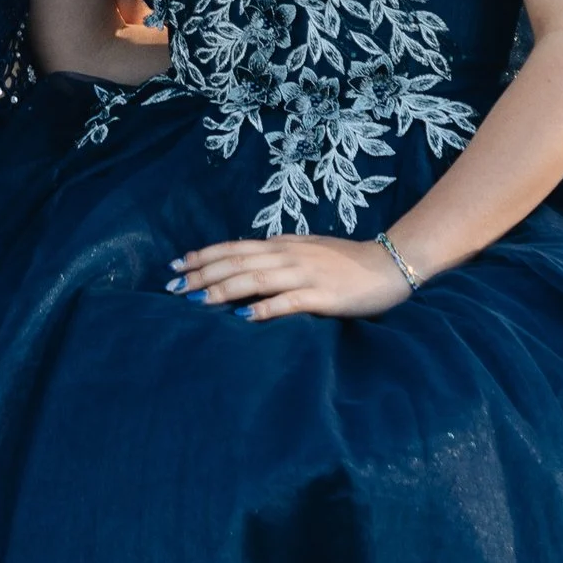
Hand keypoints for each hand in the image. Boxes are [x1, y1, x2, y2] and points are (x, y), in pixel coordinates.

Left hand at [169, 233, 418, 322]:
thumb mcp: (306, 249)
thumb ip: (278, 254)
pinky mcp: (323, 296)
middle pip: (237, 262)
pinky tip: (243, 317)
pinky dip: (264, 309)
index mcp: (283, 245)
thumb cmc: (346, 260)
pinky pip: (288, 301)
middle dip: (202, 274)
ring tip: (196, 301)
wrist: (389, 264)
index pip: (234, 248)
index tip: (176, 266)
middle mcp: (288, 255)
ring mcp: (305, 274)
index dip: (204, 256)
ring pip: (255, 278)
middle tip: (173, 288)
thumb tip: (247, 259)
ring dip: (223, 290)